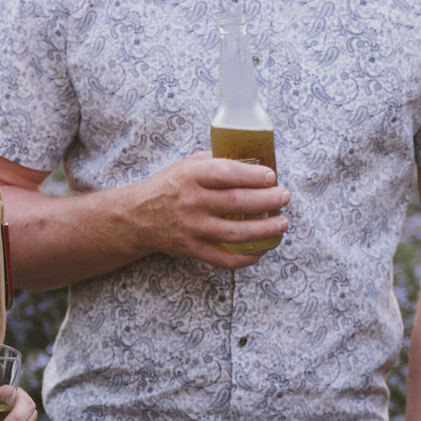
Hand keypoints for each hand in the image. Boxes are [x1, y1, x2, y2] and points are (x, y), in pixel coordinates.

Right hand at [129, 155, 289, 268]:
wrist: (137, 217)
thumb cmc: (168, 186)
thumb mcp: (186, 165)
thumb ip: (214, 162)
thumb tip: (251, 161)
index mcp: (190, 176)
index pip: (226, 173)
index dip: (253, 175)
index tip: (271, 176)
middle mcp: (191, 202)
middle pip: (237, 202)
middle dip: (267, 200)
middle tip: (284, 197)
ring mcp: (192, 229)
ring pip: (235, 232)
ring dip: (264, 229)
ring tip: (282, 223)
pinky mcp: (192, 249)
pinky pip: (223, 258)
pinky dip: (245, 257)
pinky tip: (261, 250)